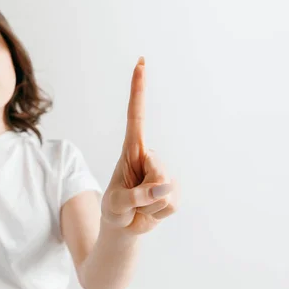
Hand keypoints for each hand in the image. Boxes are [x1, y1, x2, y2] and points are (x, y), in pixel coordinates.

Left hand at [101, 57, 179, 234]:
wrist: (124, 226)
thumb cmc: (113, 210)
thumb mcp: (116, 205)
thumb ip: (137, 197)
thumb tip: (164, 187)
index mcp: (131, 150)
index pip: (136, 116)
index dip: (139, 90)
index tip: (141, 63)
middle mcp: (149, 156)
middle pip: (158, 173)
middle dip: (145, 194)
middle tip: (132, 200)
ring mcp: (163, 173)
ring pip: (165, 191)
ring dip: (149, 205)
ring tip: (139, 205)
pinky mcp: (174, 190)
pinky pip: (171, 203)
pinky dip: (159, 212)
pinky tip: (150, 210)